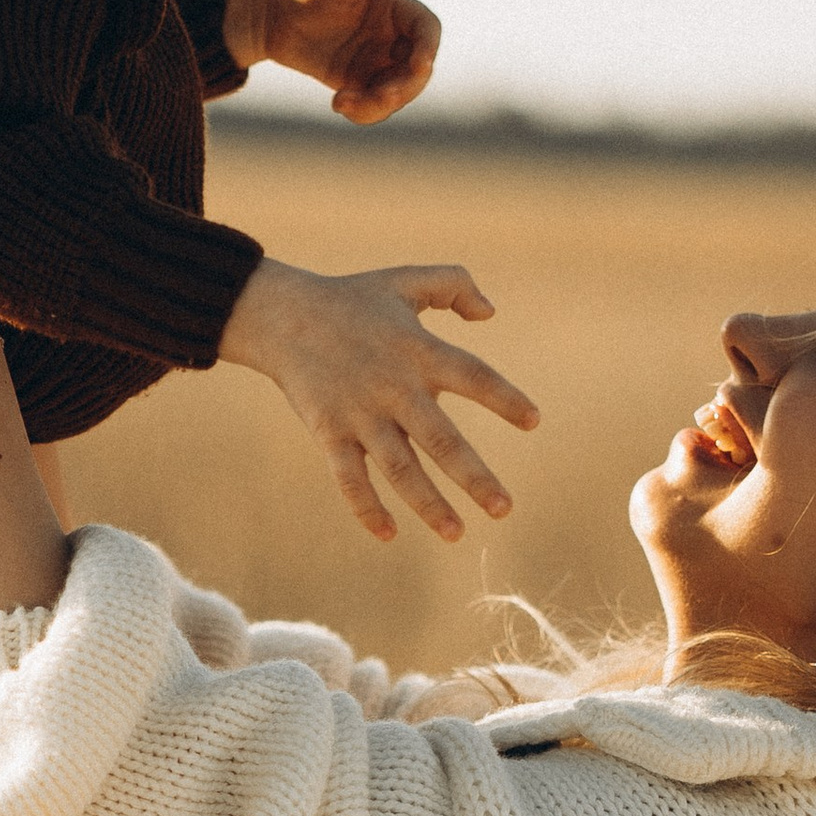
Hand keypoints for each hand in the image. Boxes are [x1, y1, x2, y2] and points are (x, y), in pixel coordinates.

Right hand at [218, 254, 539, 541]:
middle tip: (504, 509)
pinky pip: (349, 478)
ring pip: (399, 468)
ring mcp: (361, 414)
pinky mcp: (329, 432)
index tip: (534, 422)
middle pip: (441, 440)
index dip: (504, 398)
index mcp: (419, 351)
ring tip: (456, 534)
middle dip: (474, 477)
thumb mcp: (405, 280)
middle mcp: (394, 387)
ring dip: (428, 504)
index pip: (473, 377)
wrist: (281, 315)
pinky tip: (388, 534)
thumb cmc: (351, 300)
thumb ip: (454, 284)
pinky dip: (366, 507)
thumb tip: (490, 314)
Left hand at [226, 0, 438, 126]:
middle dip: (404, 87)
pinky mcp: (358, 82)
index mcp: (394, 8)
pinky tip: (338, 103)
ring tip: (343, 103)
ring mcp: (377, 61)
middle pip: (416, 70)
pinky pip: (371, 105)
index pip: (426, 29)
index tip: (420, 66)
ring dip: (379, 104)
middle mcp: (392, 36)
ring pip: (395, 93)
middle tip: (383, 98)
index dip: (428, 48)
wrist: (270, 14)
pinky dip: (362, 111)